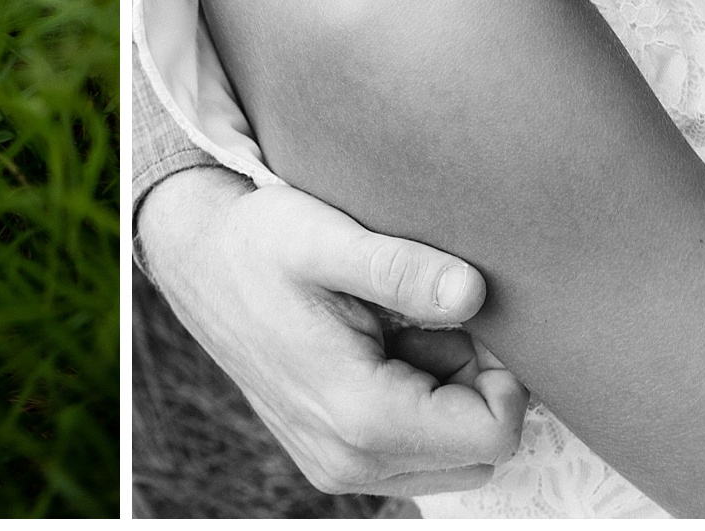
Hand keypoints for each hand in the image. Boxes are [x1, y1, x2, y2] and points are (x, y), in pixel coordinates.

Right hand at [138, 166, 526, 496]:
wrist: (201, 261)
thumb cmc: (262, 243)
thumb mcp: (328, 237)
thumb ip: (402, 269)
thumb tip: (473, 293)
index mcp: (359, 416)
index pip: (494, 435)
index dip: (503, 374)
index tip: (469, 318)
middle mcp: (349, 461)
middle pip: (479, 453)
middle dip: (473, 386)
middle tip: (427, 320)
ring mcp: (338, 466)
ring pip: (452, 458)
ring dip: (446, 397)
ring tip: (397, 332)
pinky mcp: (333, 458)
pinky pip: (414, 454)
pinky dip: (418, 406)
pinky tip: (379, 351)